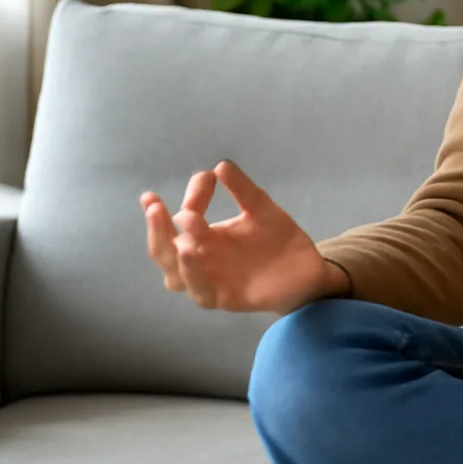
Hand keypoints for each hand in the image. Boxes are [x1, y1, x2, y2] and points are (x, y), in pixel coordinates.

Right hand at [140, 160, 346, 314]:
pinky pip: (200, 292)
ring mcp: (209, 281)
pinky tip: (190, 252)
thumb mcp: (261, 210)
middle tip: (155, 205)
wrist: (307, 271)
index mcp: (204, 238)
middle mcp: (200, 260)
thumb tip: (221, 164)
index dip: (192, 197)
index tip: (206, 177)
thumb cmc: (277, 241)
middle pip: (165, 248)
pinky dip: (192, 273)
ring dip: (170, 251)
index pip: (183, 219)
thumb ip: (242, 190)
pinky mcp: (224, 298)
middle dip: (158, 227)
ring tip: (177, 226)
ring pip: (175, 274)